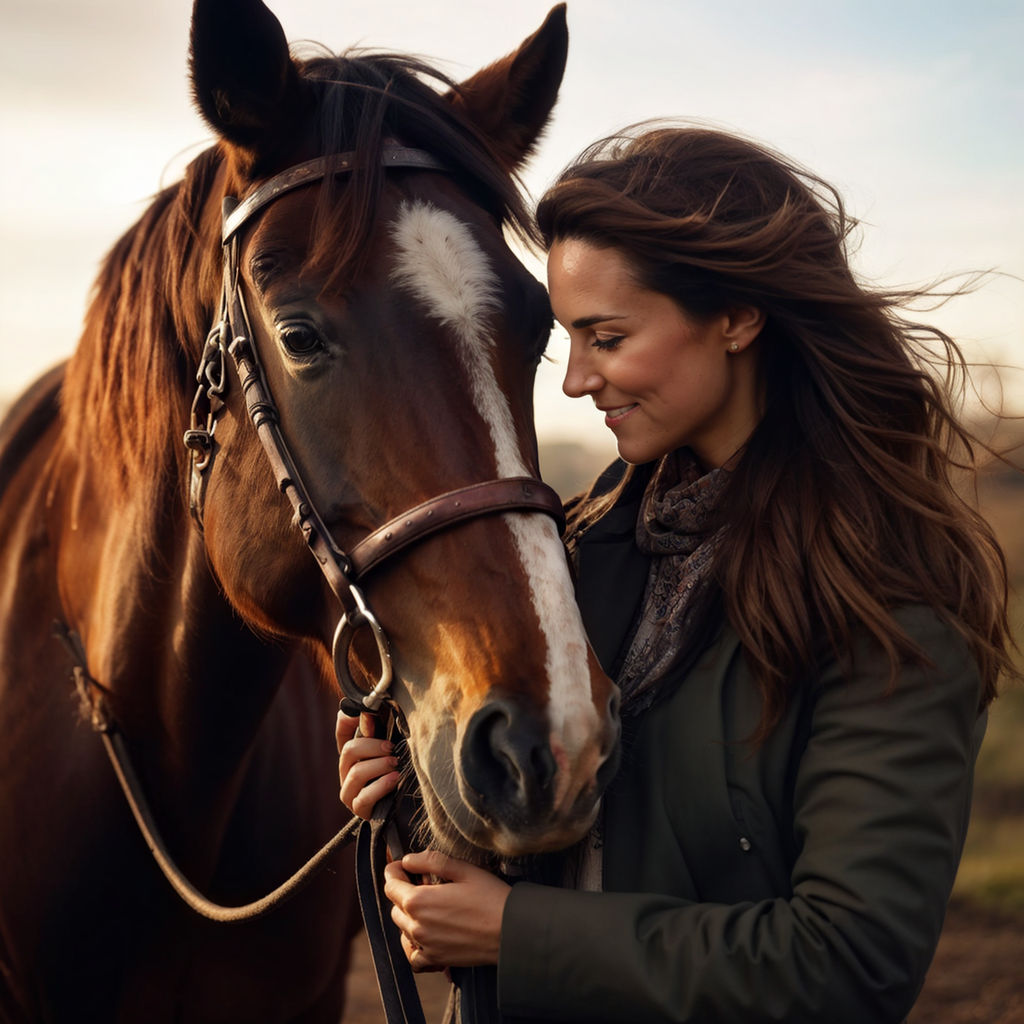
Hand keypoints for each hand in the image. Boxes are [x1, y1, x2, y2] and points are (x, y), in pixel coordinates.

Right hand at [336, 709, 399, 818]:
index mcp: (353, 752)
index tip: (370, 716)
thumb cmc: (400, 766)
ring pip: (356, 774)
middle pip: (349, 750)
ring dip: (379, 766)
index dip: (351, 720)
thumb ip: (377, 727)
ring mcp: (350, 792)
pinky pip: (364, 798)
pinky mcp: (359, 809)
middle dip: (372, 746)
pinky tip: (395, 778)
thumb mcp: (391, 744)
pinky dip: (381, 786)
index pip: (343, 729)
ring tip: (396, 764)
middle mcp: (347, 770)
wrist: (410, 802)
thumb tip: (367, 712)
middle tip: (392, 748)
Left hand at [384, 850, 510, 971]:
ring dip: (409, 916)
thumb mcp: (463, 870)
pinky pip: (414, 957)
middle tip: (425, 883)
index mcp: (419, 901)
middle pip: (395, 906)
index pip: (390, 885)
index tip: (402, 866)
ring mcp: (426, 946)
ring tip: (430, 906)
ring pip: (403, 928)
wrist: (511, 931)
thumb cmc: (490, 897)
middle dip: (403, 892)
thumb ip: (431, 861)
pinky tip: (428, 934)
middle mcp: (416, 926)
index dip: (394, 871)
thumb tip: (408, 860)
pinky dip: (414, 946)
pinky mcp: (437, 960)